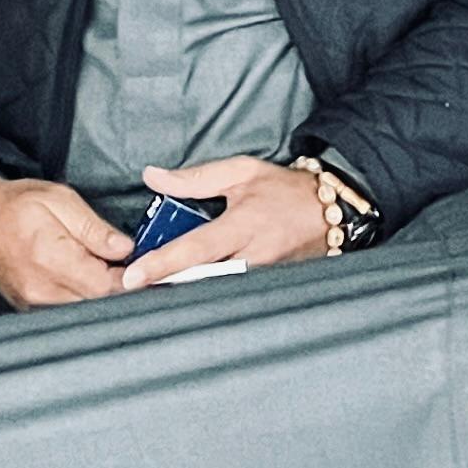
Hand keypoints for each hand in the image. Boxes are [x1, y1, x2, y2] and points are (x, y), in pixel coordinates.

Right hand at [0, 177, 132, 308]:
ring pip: (83, 309)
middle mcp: (39, 289)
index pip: (104, 285)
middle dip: (117, 285)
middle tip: (126, 264)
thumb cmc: (14, 205)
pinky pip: (66, 311)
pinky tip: (83, 278)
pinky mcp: (28, 309)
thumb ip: (94, 228)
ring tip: (102, 268)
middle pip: (96, 301)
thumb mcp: (59, 199)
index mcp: (49, 258)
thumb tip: (126, 250)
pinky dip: (81, 297)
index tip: (144, 266)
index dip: (129, 278)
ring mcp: (31, 304)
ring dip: (99, 292)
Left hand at [119, 157, 333, 289]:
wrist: (332, 209)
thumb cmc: (284, 189)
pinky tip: (190, 292)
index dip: (163, 264)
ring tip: (157, 291)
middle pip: (202, 280)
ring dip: (187, 293)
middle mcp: (255, 256)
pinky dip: (210, 295)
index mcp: (244, 225)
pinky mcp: (269, 289)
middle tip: (134, 290)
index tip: (134, 276)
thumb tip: (153, 176)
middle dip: (167, 286)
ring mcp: (264, 278)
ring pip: (217, 293)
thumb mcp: (242, 172)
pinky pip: (232, 296)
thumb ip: (195, 178)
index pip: (197, 248)